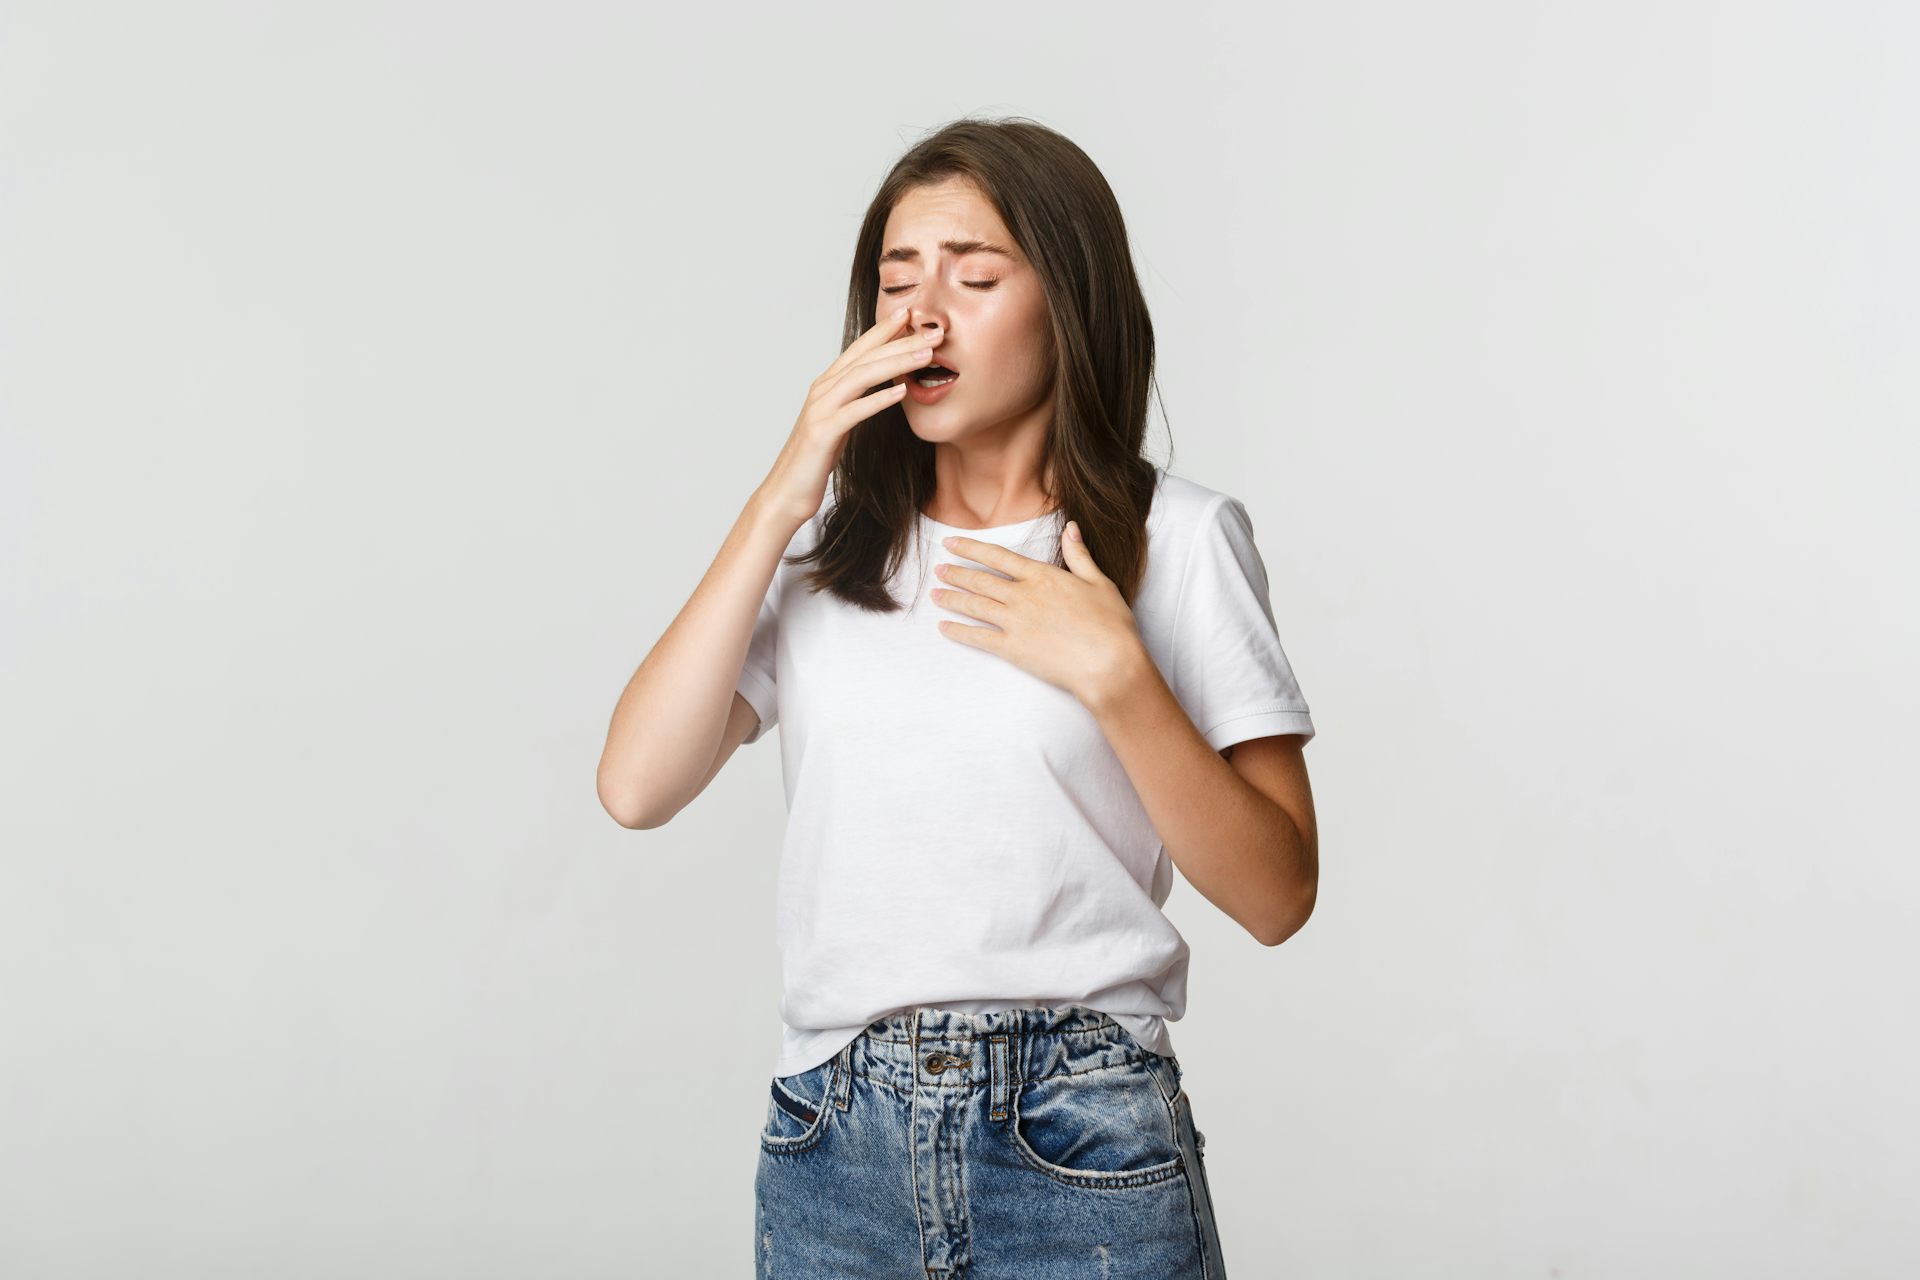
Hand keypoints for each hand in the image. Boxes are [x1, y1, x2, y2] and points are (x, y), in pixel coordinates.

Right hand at [754, 306, 946, 529]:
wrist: (785, 492)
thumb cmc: (814, 460)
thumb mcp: (838, 425)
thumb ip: (853, 403)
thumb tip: (879, 391)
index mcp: (826, 386)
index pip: (859, 350)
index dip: (884, 330)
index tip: (910, 314)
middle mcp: (821, 391)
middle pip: (865, 357)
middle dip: (900, 342)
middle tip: (932, 331)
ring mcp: (820, 410)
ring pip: (861, 377)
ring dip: (896, 363)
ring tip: (926, 356)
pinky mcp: (823, 433)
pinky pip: (855, 411)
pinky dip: (879, 399)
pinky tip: (902, 392)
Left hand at [931, 521, 1147, 706]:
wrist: (1109, 663)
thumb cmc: (1110, 624)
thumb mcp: (1100, 582)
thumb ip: (1079, 555)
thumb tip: (1071, 527)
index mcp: (1042, 576)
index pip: (997, 557)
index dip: (971, 549)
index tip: (951, 544)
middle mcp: (1023, 596)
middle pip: (980, 581)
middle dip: (956, 574)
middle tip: (938, 570)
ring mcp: (1014, 622)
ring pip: (974, 606)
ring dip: (951, 599)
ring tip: (934, 594)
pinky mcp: (1012, 649)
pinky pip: (977, 638)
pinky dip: (958, 632)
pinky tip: (944, 628)